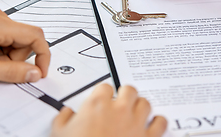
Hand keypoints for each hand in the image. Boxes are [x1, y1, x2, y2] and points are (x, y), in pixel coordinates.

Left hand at [0, 7, 50, 82]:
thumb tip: (35, 73)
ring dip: (8, 54)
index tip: (40, 71)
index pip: (36, 36)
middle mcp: (0, 16)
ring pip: (17, 39)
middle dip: (17, 57)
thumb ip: (11, 73)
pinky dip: (2, 47)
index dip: (43, 55)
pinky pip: (8, 36)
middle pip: (26, 39)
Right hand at [51, 84, 166, 136]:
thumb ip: (63, 119)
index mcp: (97, 105)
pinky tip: (154, 125)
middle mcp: (119, 109)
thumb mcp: (60, 133)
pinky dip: (158, 122)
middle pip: (129, 90)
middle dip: (125, 94)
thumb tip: (66, 113)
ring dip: (141, 106)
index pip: (105, 87)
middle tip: (121, 101)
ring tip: (136, 112)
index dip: (104, 93)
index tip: (102, 98)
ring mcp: (135, 123)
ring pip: (145, 103)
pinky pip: (160, 123)